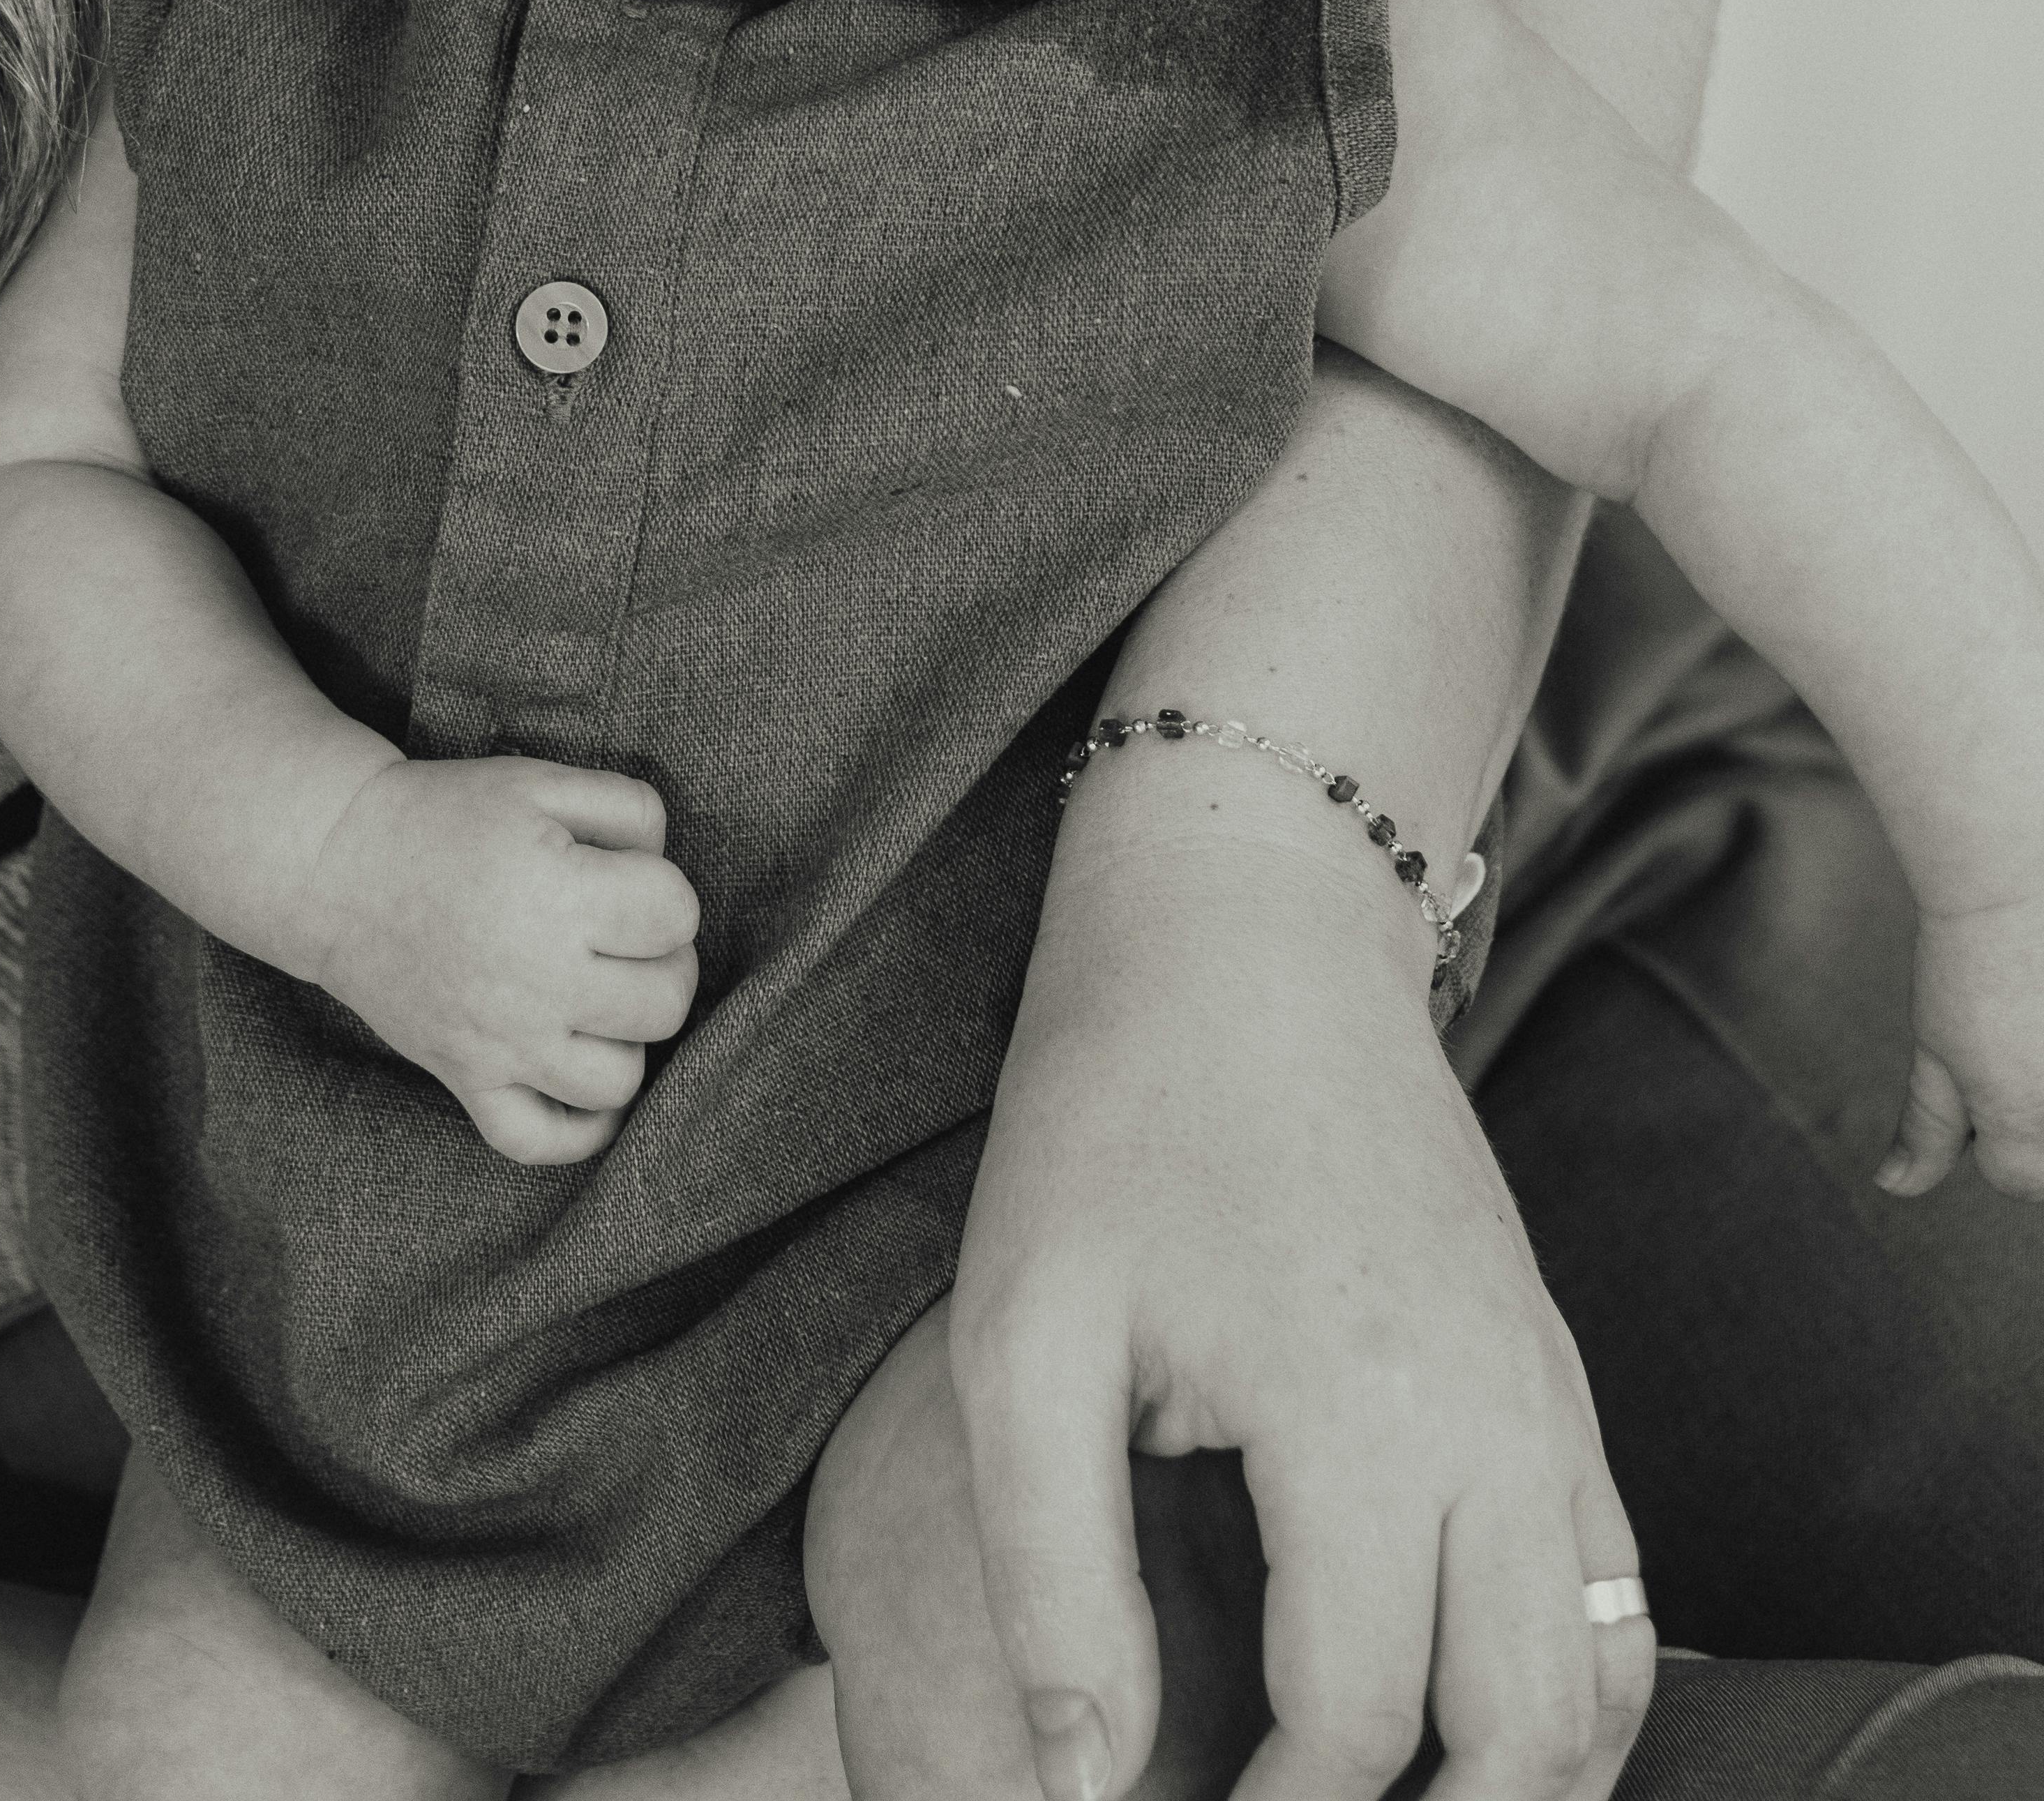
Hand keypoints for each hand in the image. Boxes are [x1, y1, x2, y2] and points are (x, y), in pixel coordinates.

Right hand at [299, 753, 700, 1163]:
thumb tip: (667, 869)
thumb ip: (629, 809)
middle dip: (663, 963)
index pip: (676, 915)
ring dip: (624, 1037)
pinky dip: (577, 1128)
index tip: (629, 881)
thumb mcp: (541, 780)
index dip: (665, 892)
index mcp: (558, 896)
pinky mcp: (466, 1080)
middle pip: (665, 1001)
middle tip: (624, 937)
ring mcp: (500, 1043)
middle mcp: (535, 980)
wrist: (339, 866)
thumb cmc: (446, 817)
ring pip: (620, 1080)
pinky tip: (582, 1076)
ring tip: (596, 996)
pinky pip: (542, 1141)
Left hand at [949, 843, 1651, 1800]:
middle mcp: (1497, 1418)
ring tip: (1378, 1799)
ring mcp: (1547, 1391)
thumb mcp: (1023, 1331)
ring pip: (1599, 1680)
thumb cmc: (1116, 1108)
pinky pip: (1613, 1584)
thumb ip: (1052, 1574)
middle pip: (1525, 1739)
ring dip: (1511, 1778)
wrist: (1249, 923)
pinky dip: (1560, 1689)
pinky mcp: (1553, 1366)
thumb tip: (1079, 1787)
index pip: (1352, 1726)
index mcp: (1362, 1412)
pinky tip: (1452, 1715)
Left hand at [1877, 886, 2043, 1198]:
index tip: (1983, 1055)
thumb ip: (1928, 1128)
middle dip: (2038, 1109)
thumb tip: (1893, 1185)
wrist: (2021, 875)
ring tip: (2036, 1011)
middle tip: (2024, 1033)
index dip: (1987, 1121)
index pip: (2013, 1176)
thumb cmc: (1968, 961)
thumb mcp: (1937, 1050)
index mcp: (2030, 1136)